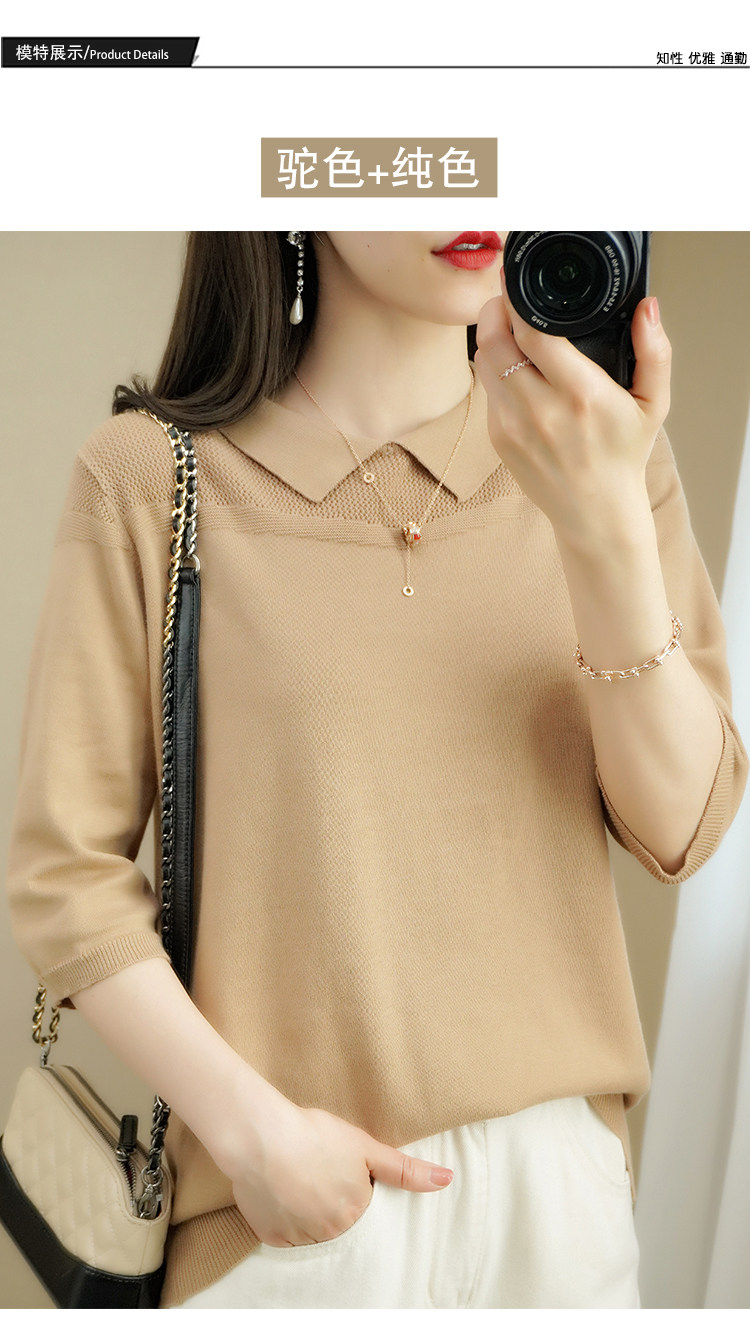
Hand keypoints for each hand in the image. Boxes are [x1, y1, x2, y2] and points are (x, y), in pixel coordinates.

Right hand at [228, 1101, 452, 1246]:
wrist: (261, 1136)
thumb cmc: (314, 1135)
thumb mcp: (366, 1147)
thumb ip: (405, 1169)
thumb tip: (447, 1180)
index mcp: (356, 1212)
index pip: (361, 1206)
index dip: (350, 1183)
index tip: (336, 1166)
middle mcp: (330, 1232)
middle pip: (336, 1220)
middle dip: (329, 1198)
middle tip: (314, 1168)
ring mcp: (299, 1237)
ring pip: (310, 1228)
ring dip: (305, 1209)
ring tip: (295, 1175)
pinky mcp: (271, 1236)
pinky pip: (283, 1231)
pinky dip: (282, 1214)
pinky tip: (279, 1188)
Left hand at [473, 270, 671, 547]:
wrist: (596, 512)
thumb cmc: (623, 455)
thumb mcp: (653, 404)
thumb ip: (654, 352)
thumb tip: (647, 309)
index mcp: (581, 395)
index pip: (532, 334)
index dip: (517, 303)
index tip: (517, 285)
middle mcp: (541, 411)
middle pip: (495, 342)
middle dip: (496, 312)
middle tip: (507, 300)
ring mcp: (514, 426)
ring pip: (483, 362)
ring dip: (491, 338)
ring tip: (510, 330)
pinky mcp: (499, 438)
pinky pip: (487, 389)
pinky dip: (494, 370)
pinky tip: (514, 367)